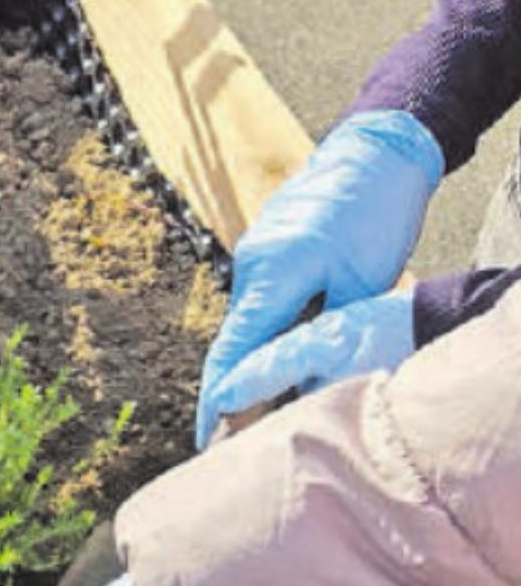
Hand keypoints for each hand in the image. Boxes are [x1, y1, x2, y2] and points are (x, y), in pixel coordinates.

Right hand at [197, 109, 441, 447]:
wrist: (379, 146)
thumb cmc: (377, 211)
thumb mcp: (362, 284)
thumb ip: (327, 336)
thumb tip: (304, 386)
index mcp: (274, 273)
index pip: (235, 351)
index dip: (218, 400)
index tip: (206, 439)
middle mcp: (251, 264)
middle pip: (236, 340)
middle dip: (236, 387)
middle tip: (239, 434)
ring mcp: (254, 253)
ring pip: (251, 321)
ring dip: (259, 357)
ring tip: (269, 397)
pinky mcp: (266, 247)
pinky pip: (261, 300)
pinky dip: (270, 330)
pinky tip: (289, 349)